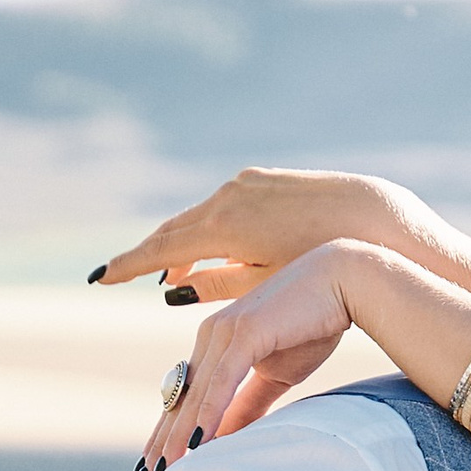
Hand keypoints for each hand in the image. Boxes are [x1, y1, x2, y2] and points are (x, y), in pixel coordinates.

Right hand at [94, 167, 401, 308]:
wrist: (371, 218)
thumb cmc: (320, 264)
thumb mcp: (263, 286)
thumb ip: (215, 285)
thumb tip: (172, 290)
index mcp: (221, 227)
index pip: (159, 251)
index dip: (126, 267)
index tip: (98, 280)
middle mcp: (226, 197)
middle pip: (174, 230)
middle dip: (148, 255)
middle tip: (122, 275)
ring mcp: (245, 184)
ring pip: (200, 218)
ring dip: (182, 244)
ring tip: (171, 274)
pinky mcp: (264, 180)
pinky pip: (223, 208)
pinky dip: (209, 230)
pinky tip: (214, 249)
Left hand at [135, 247, 363, 470]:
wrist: (343, 282)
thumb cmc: (312, 325)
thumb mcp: (275, 376)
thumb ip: (247, 405)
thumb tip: (226, 438)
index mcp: (215, 345)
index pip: (185, 398)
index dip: (167, 435)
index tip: (154, 470)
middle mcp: (212, 336)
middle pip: (180, 399)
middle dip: (162, 444)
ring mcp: (226, 331)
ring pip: (196, 394)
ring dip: (179, 436)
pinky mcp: (247, 331)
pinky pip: (222, 381)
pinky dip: (208, 413)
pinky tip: (195, 442)